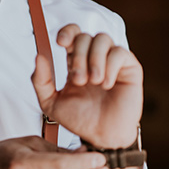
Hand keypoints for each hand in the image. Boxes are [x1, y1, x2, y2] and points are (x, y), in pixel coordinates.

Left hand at [32, 24, 142, 149]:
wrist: (101, 136)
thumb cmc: (79, 119)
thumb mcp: (51, 102)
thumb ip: (41, 81)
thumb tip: (38, 56)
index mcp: (76, 61)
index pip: (73, 33)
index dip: (67, 32)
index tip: (61, 43)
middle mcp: (94, 57)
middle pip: (84, 36)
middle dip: (79, 56)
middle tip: (79, 80)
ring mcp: (112, 61)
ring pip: (102, 39)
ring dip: (94, 59)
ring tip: (93, 81)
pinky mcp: (130, 68)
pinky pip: (120, 52)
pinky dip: (110, 66)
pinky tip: (106, 84)